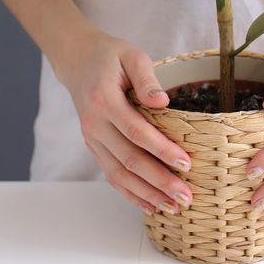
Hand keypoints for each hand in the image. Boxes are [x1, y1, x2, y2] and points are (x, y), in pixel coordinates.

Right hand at [54, 28, 194, 216]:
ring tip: (173, 207)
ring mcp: (92, 138)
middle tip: (185, 196)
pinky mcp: (94, 146)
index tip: (186, 163)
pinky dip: (130, 193)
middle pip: (128, 160)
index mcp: (104, 100)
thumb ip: (147, 79)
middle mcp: (94, 124)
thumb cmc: (109, 56)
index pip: (136, 131)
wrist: (77, 60)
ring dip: (146, 194)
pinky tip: (150, 205)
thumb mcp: (131, 56)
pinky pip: (111, 174)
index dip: (161, 150)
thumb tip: (163, 103)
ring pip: (118, 174)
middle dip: (159, 181)